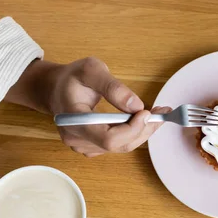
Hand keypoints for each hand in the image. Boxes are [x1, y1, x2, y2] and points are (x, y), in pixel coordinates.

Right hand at [7, 57, 169, 156]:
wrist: (55, 88)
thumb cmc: (72, 77)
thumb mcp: (91, 70)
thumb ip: (113, 87)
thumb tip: (136, 105)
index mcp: (74, 122)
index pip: (108, 139)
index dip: (131, 129)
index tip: (146, 112)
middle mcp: (78, 140)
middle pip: (119, 145)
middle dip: (144, 129)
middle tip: (161, 111)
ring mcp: (85, 146)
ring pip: (123, 146)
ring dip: (144, 131)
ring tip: (158, 113)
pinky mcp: (94, 147)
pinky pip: (120, 144)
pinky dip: (135, 132)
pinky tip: (144, 119)